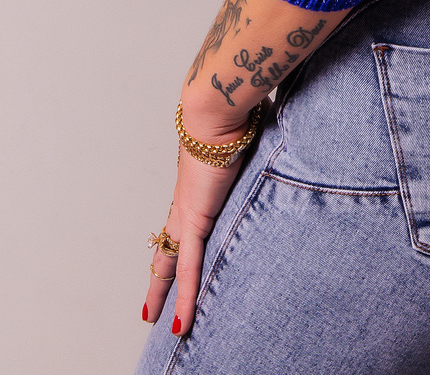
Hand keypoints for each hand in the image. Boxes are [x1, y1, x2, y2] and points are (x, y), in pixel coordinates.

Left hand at [143, 106, 263, 337]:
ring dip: (161, 291)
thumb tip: (280, 123)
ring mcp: (188, 212)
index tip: (173, 247)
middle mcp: (187, 200)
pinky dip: (185, 296)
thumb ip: (260, 137)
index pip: (183, 217)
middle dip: (158, 274)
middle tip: (149, 300)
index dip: (178, 236)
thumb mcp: (250, 132)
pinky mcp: (195, 221)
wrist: (217, 107)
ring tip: (153, 318)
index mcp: (198, 181)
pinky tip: (180, 322)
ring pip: (169, 262)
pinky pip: (189, 268)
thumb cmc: (233, 109)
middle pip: (166, 246)